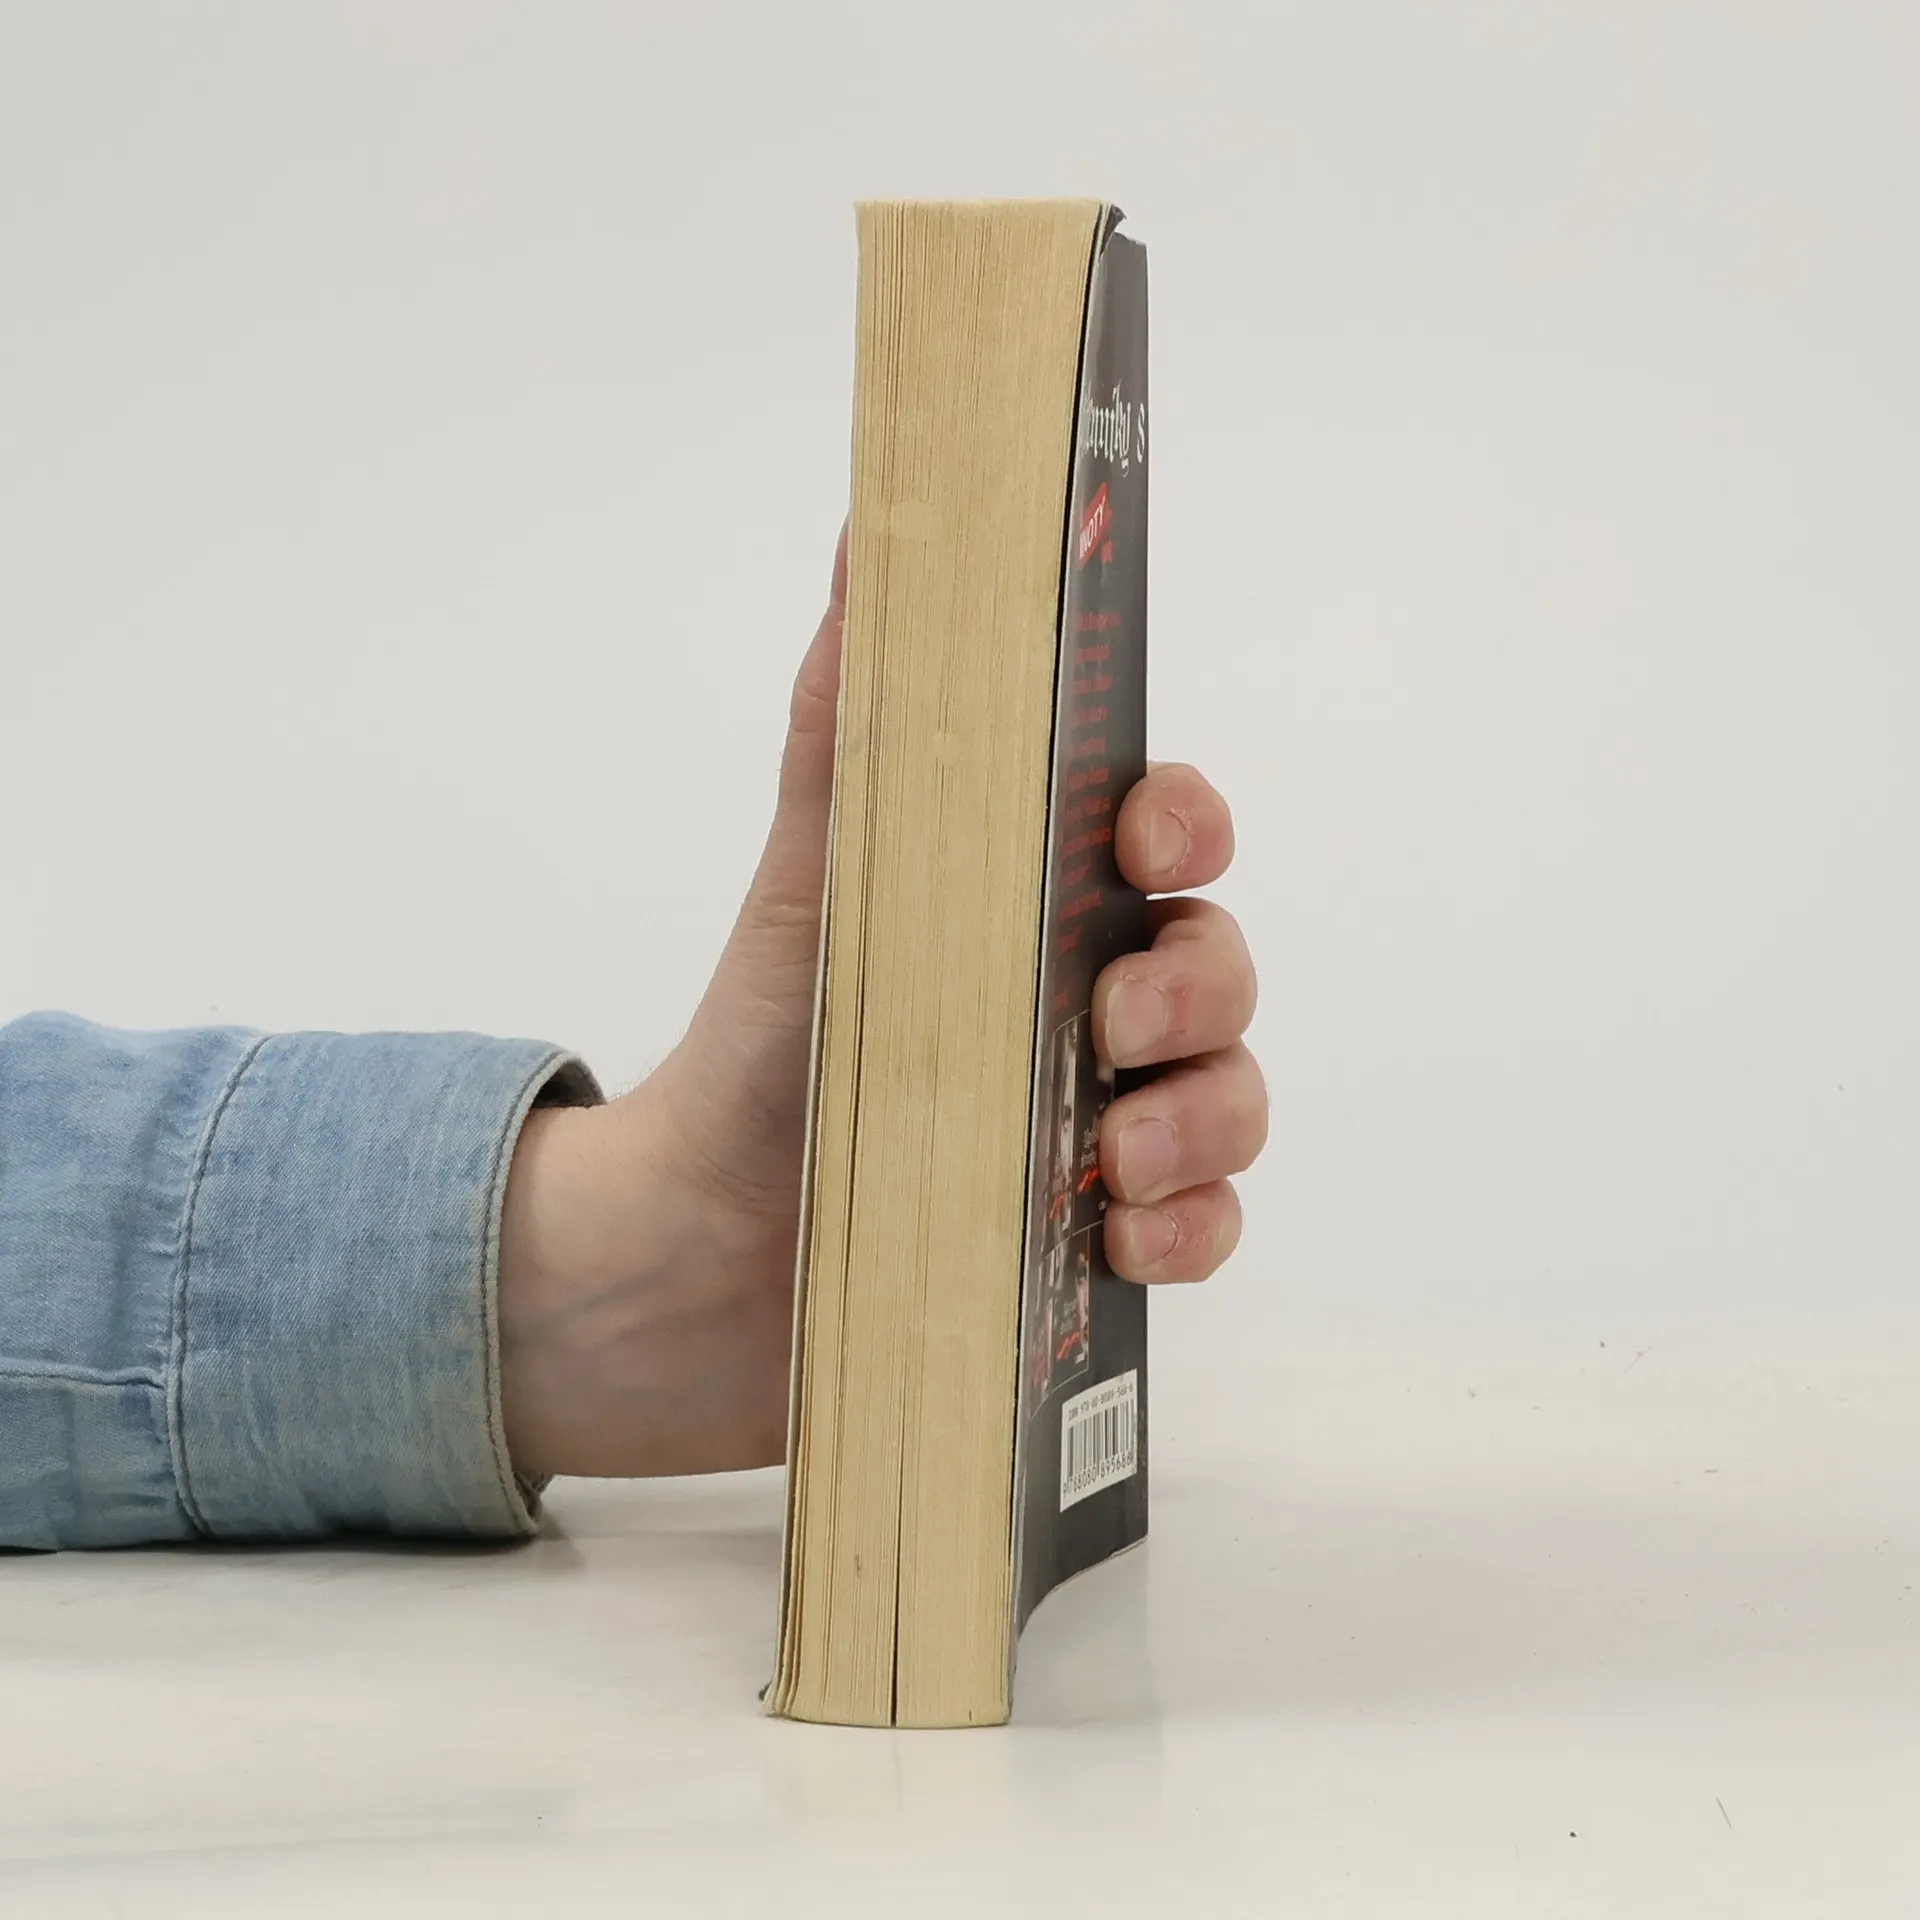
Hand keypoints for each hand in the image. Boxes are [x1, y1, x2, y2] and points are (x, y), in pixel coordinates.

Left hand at [497, 534, 1265, 1479]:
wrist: (699, 1241)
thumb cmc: (767, 1041)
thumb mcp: (813, 877)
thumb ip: (851, 719)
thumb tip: (868, 535)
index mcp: (1032, 900)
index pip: (1164, 835)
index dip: (1184, 825)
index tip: (1144, 843)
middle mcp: (1084, 1001)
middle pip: (1221, 963)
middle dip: (1196, 986)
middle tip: (1112, 1020)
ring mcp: (1101, 1117)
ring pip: (1233, 1095)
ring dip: (1201, 1121)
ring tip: (1106, 1162)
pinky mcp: (1095, 1233)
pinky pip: (1207, 1223)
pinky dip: (1186, 1230)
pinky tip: (1116, 1239)